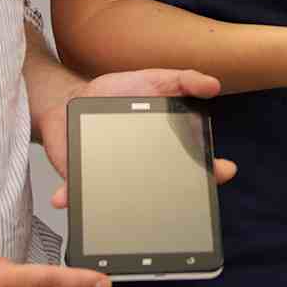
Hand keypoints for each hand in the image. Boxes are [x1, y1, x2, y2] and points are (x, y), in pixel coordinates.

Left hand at [39, 67, 235, 208]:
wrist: (70, 99)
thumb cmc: (116, 93)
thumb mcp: (154, 79)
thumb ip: (184, 80)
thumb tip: (213, 86)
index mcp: (163, 148)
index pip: (195, 164)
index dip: (214, 170)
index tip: (224, 169)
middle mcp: (142, 170)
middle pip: (166, 187)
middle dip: (180, 195)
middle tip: (190, 196)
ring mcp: (112, 178)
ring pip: (123, 200)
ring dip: (124, 207)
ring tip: (126, 207)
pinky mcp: (81, 180)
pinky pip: (76, 195)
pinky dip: (68, 198)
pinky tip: (61, 198)